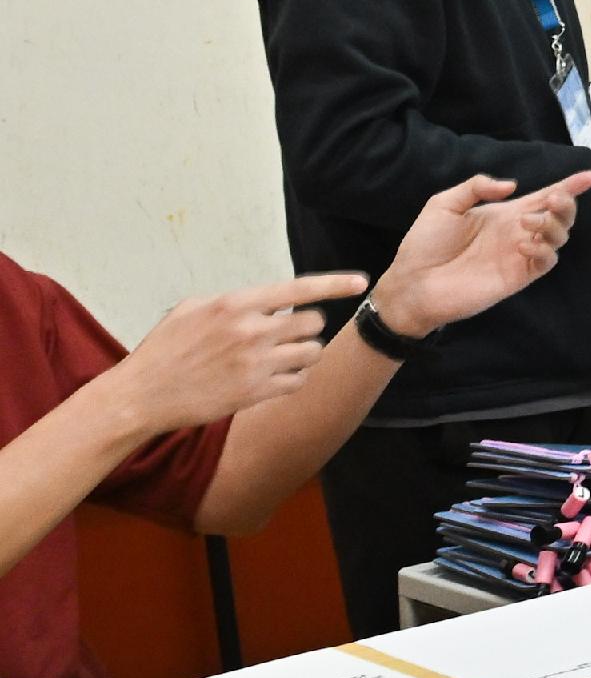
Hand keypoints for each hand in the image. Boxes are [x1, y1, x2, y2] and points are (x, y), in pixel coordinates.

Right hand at [114, 274, 369, 434]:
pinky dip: (294, 378)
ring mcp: (256, 363)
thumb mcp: (191, 309)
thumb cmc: (164, 349)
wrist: (142, 395)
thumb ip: (235, 301)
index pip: (299, 288)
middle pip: (314, 322)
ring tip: (280, 356)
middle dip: (306, 327)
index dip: (335, 284)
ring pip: (312, 352)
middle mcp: (250, 331)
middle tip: (287, 333)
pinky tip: (274, 377)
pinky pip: (299, 381)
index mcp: (235, 304)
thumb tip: (270, 299)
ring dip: (303, 354)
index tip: (361, 282)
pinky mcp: (256, 392)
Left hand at [372, 173, 590, 335]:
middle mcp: (517, 232)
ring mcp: (520, 255)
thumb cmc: (424, 244)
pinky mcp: (518, 276)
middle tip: (554, 200)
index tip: (589, 175)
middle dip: (565, 203)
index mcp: (503, 213)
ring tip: (529, 222)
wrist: (413, 282)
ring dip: (554, 224)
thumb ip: (476, 186)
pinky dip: (545, 250)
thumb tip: (512, 185)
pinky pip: (547, 262)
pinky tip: (525, 244)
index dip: (568, 185)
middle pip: (559, 215)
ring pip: (559, 237)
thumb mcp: (444, 203)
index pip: (543, 196)